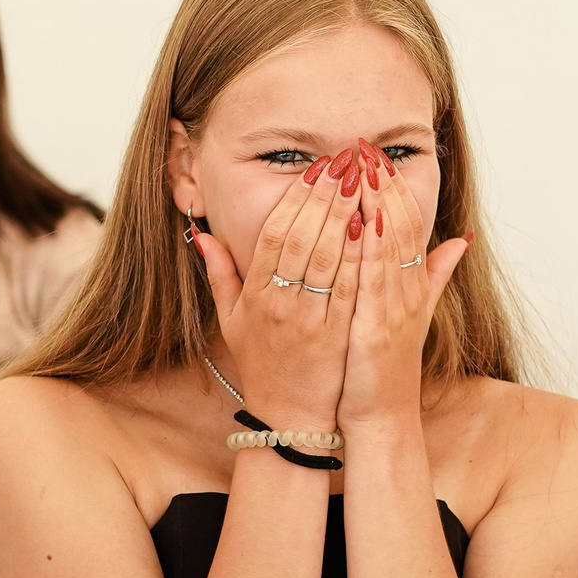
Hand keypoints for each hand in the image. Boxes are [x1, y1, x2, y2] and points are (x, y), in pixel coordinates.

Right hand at [189, 150, 363, 433]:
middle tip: (345, 159)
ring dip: (347, 213)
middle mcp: (281, 304)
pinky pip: (351, 287)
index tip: (315, 169)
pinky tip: (375, 225)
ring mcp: (310, 320)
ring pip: (329, 257)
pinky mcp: (337, 336)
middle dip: (325, 195)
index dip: (296, 198)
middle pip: (304, 237)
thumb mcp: (231, 322)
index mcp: (257, 296)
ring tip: (364, 179)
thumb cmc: (264, 366)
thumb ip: (218, 275)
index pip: (275, 234)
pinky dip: (362, 254)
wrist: (290, 418)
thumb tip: (202, 235)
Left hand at [340, 139, 468, 432]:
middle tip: (366, 146)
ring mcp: (395, 308)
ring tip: (361, 167)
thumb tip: (461, 240)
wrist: (381, 415)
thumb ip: (435, 275)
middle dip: (384, 184)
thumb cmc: (385, 367)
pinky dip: (368, 248)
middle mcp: (408, 291)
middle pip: (400, 225)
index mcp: (413, 285)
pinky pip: (373, 280)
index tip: (377, 155)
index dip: (394, 187)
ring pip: (388, 245)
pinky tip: (357, 218)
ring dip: (375, 203)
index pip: (408, 223)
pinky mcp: (376, 327)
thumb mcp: (413, 315)